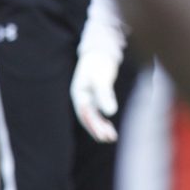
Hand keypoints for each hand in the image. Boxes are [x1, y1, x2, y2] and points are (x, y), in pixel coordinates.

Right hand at [70, 23, 125, 142]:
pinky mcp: (96, 97)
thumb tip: (110, 112)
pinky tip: (110, 128)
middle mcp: (82, 98)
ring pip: (92, 117)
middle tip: (109, 139)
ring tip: (111, 138)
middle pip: (88, 118)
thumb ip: (105, 94)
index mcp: (79, 94)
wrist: (100, 51)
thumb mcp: (101, 78)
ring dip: (101, 127)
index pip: (85, 114)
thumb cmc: (99, 62)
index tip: (103, 135)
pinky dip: (103, 121)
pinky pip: (97, 113)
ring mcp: (88, 98)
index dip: (94, 126)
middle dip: (98, 129)